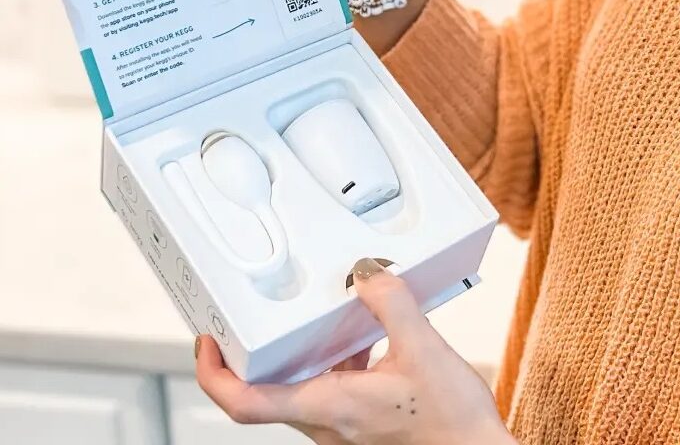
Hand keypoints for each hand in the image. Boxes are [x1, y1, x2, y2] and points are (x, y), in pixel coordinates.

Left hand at [195, 257, 515, 444]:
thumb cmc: (452, 425)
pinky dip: (334, 360)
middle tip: (241, 317)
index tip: (205, 340)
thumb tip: (366, 272)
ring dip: (297, 354)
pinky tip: (362, 337)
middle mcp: (328, 425)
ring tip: (307, 316)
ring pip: (299, 390)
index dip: (213, 373)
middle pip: (265, 393)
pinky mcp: (362, 427)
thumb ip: (391, 303)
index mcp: (330, 408)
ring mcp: (343, 430)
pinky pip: (330, 391)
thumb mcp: (424, 348)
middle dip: (251, 353)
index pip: (245, 402)